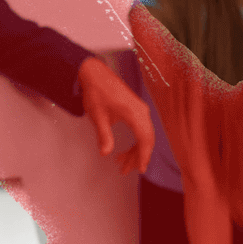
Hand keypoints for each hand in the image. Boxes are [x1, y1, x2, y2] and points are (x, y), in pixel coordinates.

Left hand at [76, 56, 155, 174]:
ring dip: (135, 150)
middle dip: (137, 156)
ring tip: (121, 163)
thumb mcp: (98, 116)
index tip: (140, 170)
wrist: (95, 73)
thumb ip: (104, 136)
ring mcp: (140, 109)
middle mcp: (141, 111)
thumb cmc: (96, 92)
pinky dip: (134, 141)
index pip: (145, 139)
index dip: (143, 156)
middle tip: (125, 170)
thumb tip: (105, 153)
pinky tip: (124, 150)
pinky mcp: (136, 108)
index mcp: (134, 113)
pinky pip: (140, 128)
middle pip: (147, 139)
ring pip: (144, 135)